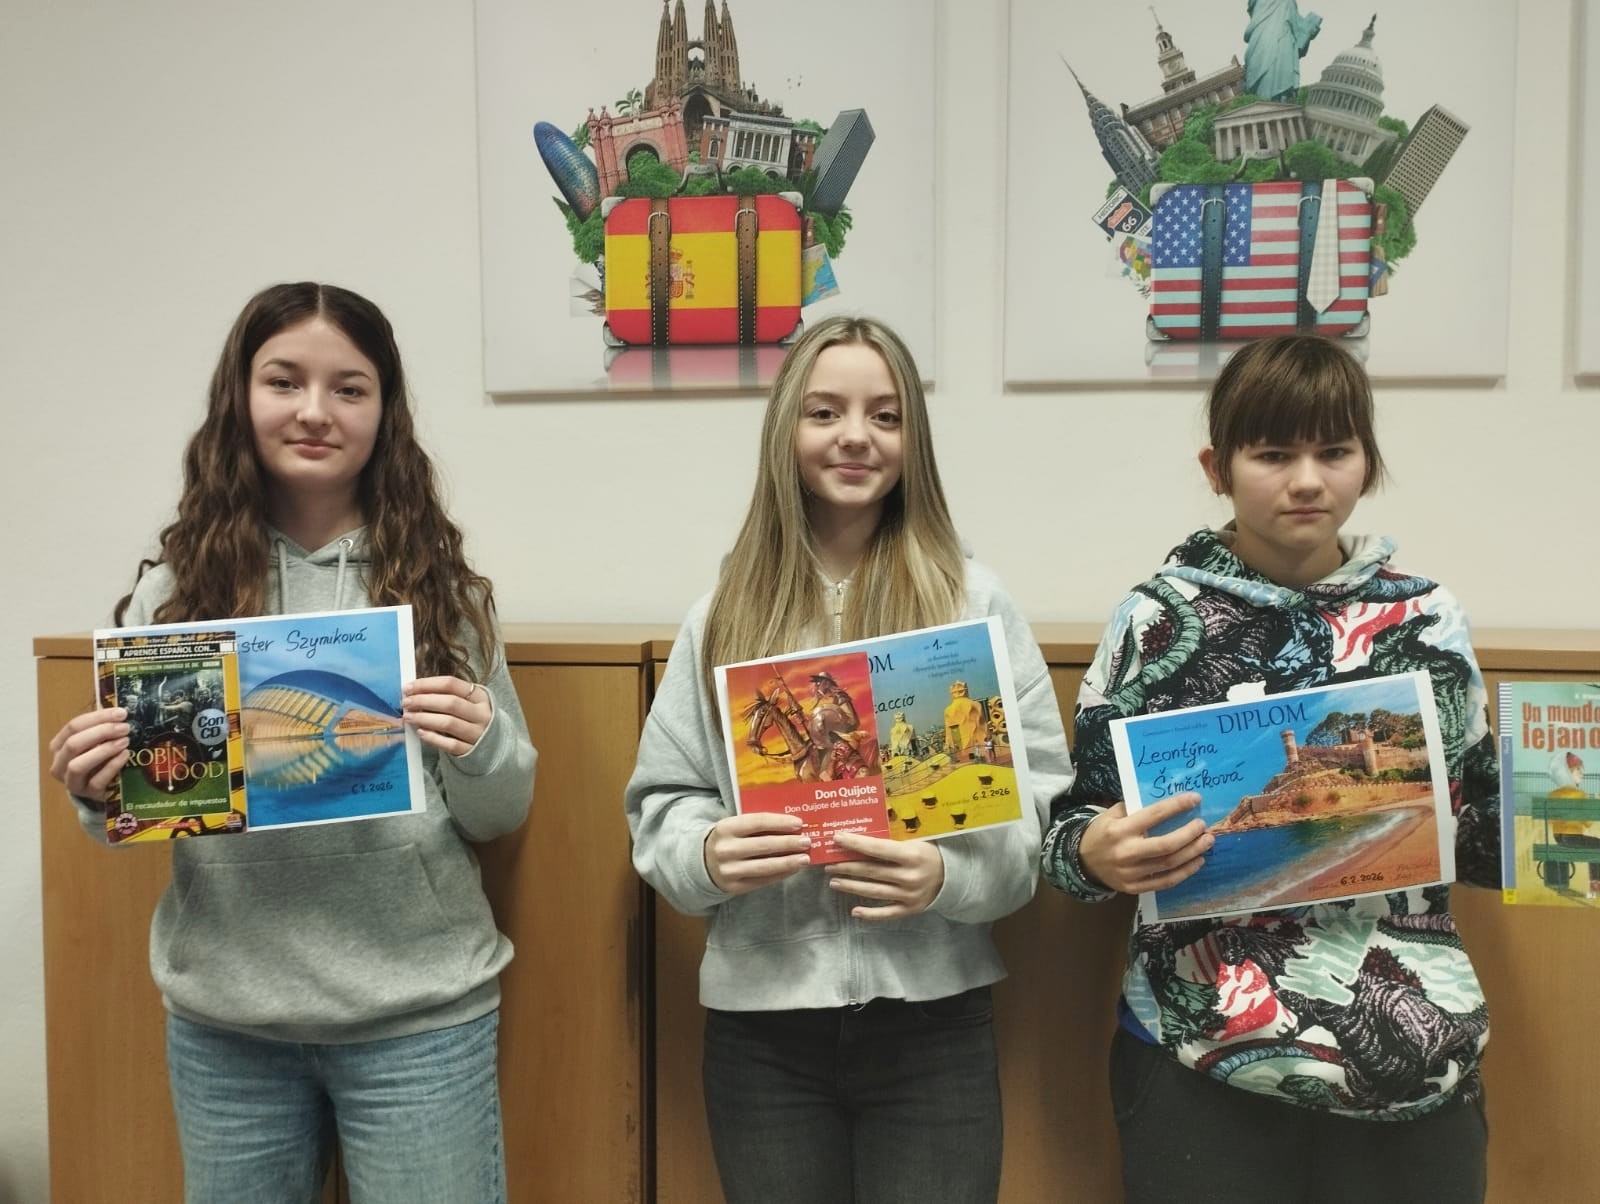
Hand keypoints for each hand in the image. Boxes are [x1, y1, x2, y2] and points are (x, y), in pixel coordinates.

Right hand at [48, 707, 130, 804]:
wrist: (103, 787)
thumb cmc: (99, 758)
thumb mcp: (96, 741)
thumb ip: (102, 727)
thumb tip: (120, 711)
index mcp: (59, 746)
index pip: (73, 727)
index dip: (97, 718)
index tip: (121, 713)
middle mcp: (59, 764)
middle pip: (73, 744)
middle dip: (101, 732)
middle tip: (124, 727)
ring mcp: (72, 782)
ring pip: (78, 765)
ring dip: (103, 750)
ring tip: (124, 741)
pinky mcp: (88, 794)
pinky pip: (97, 781)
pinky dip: (112, 766)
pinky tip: (125, 755)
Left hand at [403, 676, 492, 755]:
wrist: (494, 744)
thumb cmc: (472, 718)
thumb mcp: (469, 702)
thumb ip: (447, 695)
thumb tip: (415, 691)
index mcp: (480, 697)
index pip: (451, 684)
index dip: (427, 684)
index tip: (409, 687)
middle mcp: (481, 714)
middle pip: (450, 703)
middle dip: (423, 701)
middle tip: (406, 702)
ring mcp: (478, 733)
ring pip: (448, 723)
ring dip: (424, 718)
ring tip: (408, 717)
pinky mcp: (470, 751)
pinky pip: (449, 744)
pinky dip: (433, 737)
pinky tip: (420, 732)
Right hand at [704, 812, 812, 893]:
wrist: (704, 863)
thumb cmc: (729, 840)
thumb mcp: (735, 827)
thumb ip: (758, 825)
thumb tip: (792, 826)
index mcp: (725, 828)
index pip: (758, 822)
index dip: (780, 822)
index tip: (799, 823)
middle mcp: (726, 849)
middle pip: (764, 845)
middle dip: (789, 843)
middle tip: (807, 841)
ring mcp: (729, 870)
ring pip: (765, 866)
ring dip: (789, 862)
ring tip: (805, 859)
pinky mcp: (734, 887)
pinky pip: (763, 881)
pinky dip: (781, 874)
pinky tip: (793, 869)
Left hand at [825, 831, 944, 919]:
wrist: (954, 876)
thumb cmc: (930, 853)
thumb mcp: (915, 841)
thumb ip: (891, 840)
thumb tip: (860, 834)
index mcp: (911, 856)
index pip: (877, 849)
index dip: (855, 843)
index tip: (836, 838)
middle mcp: (909, 877)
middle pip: (870, 871)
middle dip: (846, 866)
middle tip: (828, 863)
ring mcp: (909, 895)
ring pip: (873, 891)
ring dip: (851, 886)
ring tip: (834, 881)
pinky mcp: (910, 909)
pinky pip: (886, 913)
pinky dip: (869, 914)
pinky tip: (854, 911)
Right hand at [1079, 793, 1211, 894]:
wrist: (1081, 862)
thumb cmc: (1100, 833)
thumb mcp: (1110, 815)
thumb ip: (1134, 809)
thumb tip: (1165, 804)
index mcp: (1119, 830)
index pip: (1153, 815)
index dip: (1176, 806)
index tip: (1195, 799)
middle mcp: (1126, 852)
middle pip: (1166, 845)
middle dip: (1189, 835)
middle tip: (1203, 826)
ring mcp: (1131, 873)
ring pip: (1169, 864)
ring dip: (1192, 853)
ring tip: (1207, 841)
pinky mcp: (1135, 887)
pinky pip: (1165, 882)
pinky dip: (1184, 872)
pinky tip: (1197, 862)